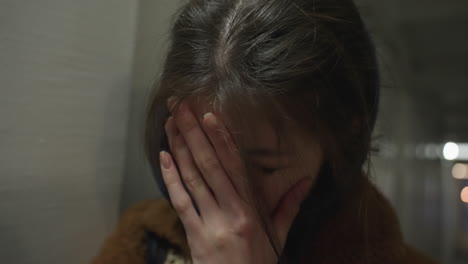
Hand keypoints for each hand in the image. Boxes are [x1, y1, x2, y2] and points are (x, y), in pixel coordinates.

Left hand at [159, 99, 311, 263]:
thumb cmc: (259, 263)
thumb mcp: (279, 236)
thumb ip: (289, 206)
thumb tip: (305, 181)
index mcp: (251, 210)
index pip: (235, 167)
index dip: (221, 140)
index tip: (209, 116)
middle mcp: (231, 212)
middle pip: (209, 165)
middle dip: (193, 133)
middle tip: (181, 107)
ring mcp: (210, 223)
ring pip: (192, 179)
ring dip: (179, 149)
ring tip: (171, 124)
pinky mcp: (194, 236)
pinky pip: (180, 203)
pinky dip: (171, 179)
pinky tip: (164, 158)